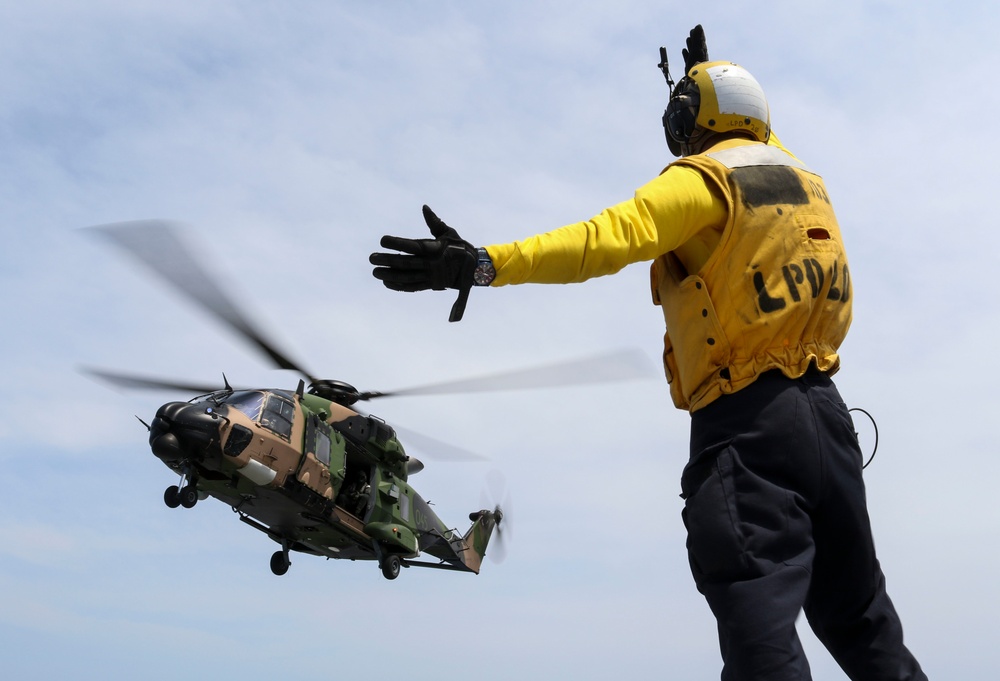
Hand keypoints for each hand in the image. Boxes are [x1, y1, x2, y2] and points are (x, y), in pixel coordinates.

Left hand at [370, 205, 476, 321]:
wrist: (475, 268)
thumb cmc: (460, 247)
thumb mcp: (449, 232)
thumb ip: (434, 222)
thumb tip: (424, 207)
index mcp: (435, 249)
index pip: (412, 246)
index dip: (397, 243)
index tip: (382, 240)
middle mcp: (432, 264)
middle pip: (406, 263)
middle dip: (387, 260)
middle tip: (371, 257)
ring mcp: (431, 276)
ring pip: (407, 277)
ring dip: (389, 275)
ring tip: (375, 272)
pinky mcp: (432, 286)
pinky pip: (413, 287)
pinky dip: (399, 286)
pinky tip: (386, 282)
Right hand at [682, 24, 708, 73]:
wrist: (696, 79)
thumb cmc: (697, 63)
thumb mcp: (697, 48)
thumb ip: (697, 37)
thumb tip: (698, 26)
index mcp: (702, 50)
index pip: (701, 39)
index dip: (699, 33)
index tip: (698, 27)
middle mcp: (699, 54)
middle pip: (697, 44)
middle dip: (694, 37)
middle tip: (692, 31)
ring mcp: (694, 60)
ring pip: (692, 50)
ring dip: (690, 44)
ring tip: (688, 39)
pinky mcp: (690, 66)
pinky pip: (688, 57)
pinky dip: (686, 53)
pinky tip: (684, 51)